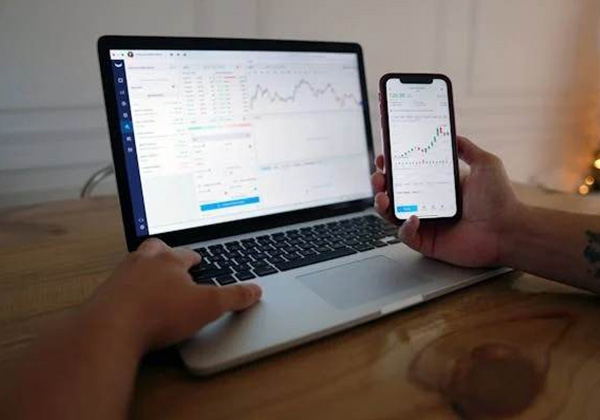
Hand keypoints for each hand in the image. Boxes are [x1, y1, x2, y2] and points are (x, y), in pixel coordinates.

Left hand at [82, 238, 261, 352]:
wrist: (111, 329)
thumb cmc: (160, 313)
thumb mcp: (207, 306)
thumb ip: (233, 297)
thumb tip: (255, 290)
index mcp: (169, 260)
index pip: (185, 253)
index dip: (194, 258)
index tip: (198, 260)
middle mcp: (142, 262)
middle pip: (154, 249)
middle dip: (164, 252)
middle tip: (169, 259)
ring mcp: (120, 277)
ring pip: (133, 264)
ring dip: (143, 269)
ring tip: (151, 279)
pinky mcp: (103, 295)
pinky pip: (117, 286)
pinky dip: (125, 290)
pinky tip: (130, 302)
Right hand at [371, 136, 523, 266]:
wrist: (509, 229)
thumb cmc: (499, 199)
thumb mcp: (484, 164)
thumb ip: (467, 148)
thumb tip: (451, 133)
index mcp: (436, 186)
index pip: (406, 175)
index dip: (392, 167)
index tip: (384, 157)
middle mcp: (427, 204)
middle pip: (393, 193)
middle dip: (380, 184)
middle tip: (378, 176)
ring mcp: (426, 224)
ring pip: (393, 215)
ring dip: (382, 205)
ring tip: (382, 197)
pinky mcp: (427, 243)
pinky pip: (406, 236)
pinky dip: (405, 228)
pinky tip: (413, 218)